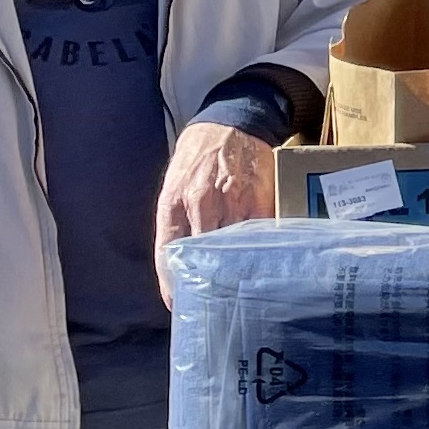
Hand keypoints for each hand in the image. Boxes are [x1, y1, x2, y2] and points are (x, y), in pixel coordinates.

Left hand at [153, 121, 275, 299]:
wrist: (230, 122)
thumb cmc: (198, 158)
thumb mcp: (174, 186)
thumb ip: (175, 222)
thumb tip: (178, 263)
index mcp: (173, 201)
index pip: (169, 252)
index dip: (172, 284)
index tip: (178, 305)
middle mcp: (200, 202)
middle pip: (202, 255)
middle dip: (204, 280)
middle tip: (209, 303)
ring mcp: (232, 200)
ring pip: (232, 248)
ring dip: (233, 270)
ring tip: (235, 290)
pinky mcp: (259, 198)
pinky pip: (258, 235)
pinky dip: (258, 252)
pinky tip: (259, 265)